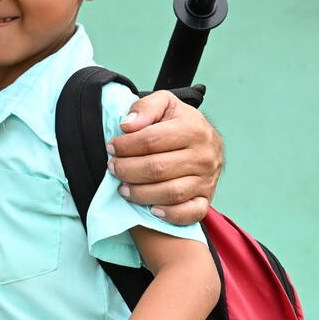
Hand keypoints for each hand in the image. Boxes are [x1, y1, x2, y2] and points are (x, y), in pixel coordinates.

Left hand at [108, 90, 221, 224]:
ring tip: (123, 189)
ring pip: (170, 193)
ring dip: (141, 193)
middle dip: (128, 170)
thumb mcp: (165, 104)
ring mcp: (207, 180)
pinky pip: (190, 213)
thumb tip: (127, 125)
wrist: (206, 143)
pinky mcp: (206, 199)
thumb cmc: (179, 123)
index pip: (151, 140)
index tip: (111, 148)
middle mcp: (204, 156)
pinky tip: (152, 210)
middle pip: (157, 168)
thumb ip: (146, 107)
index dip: (126, 145)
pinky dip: (170, 214)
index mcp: (193, 129)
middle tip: (113, 169)